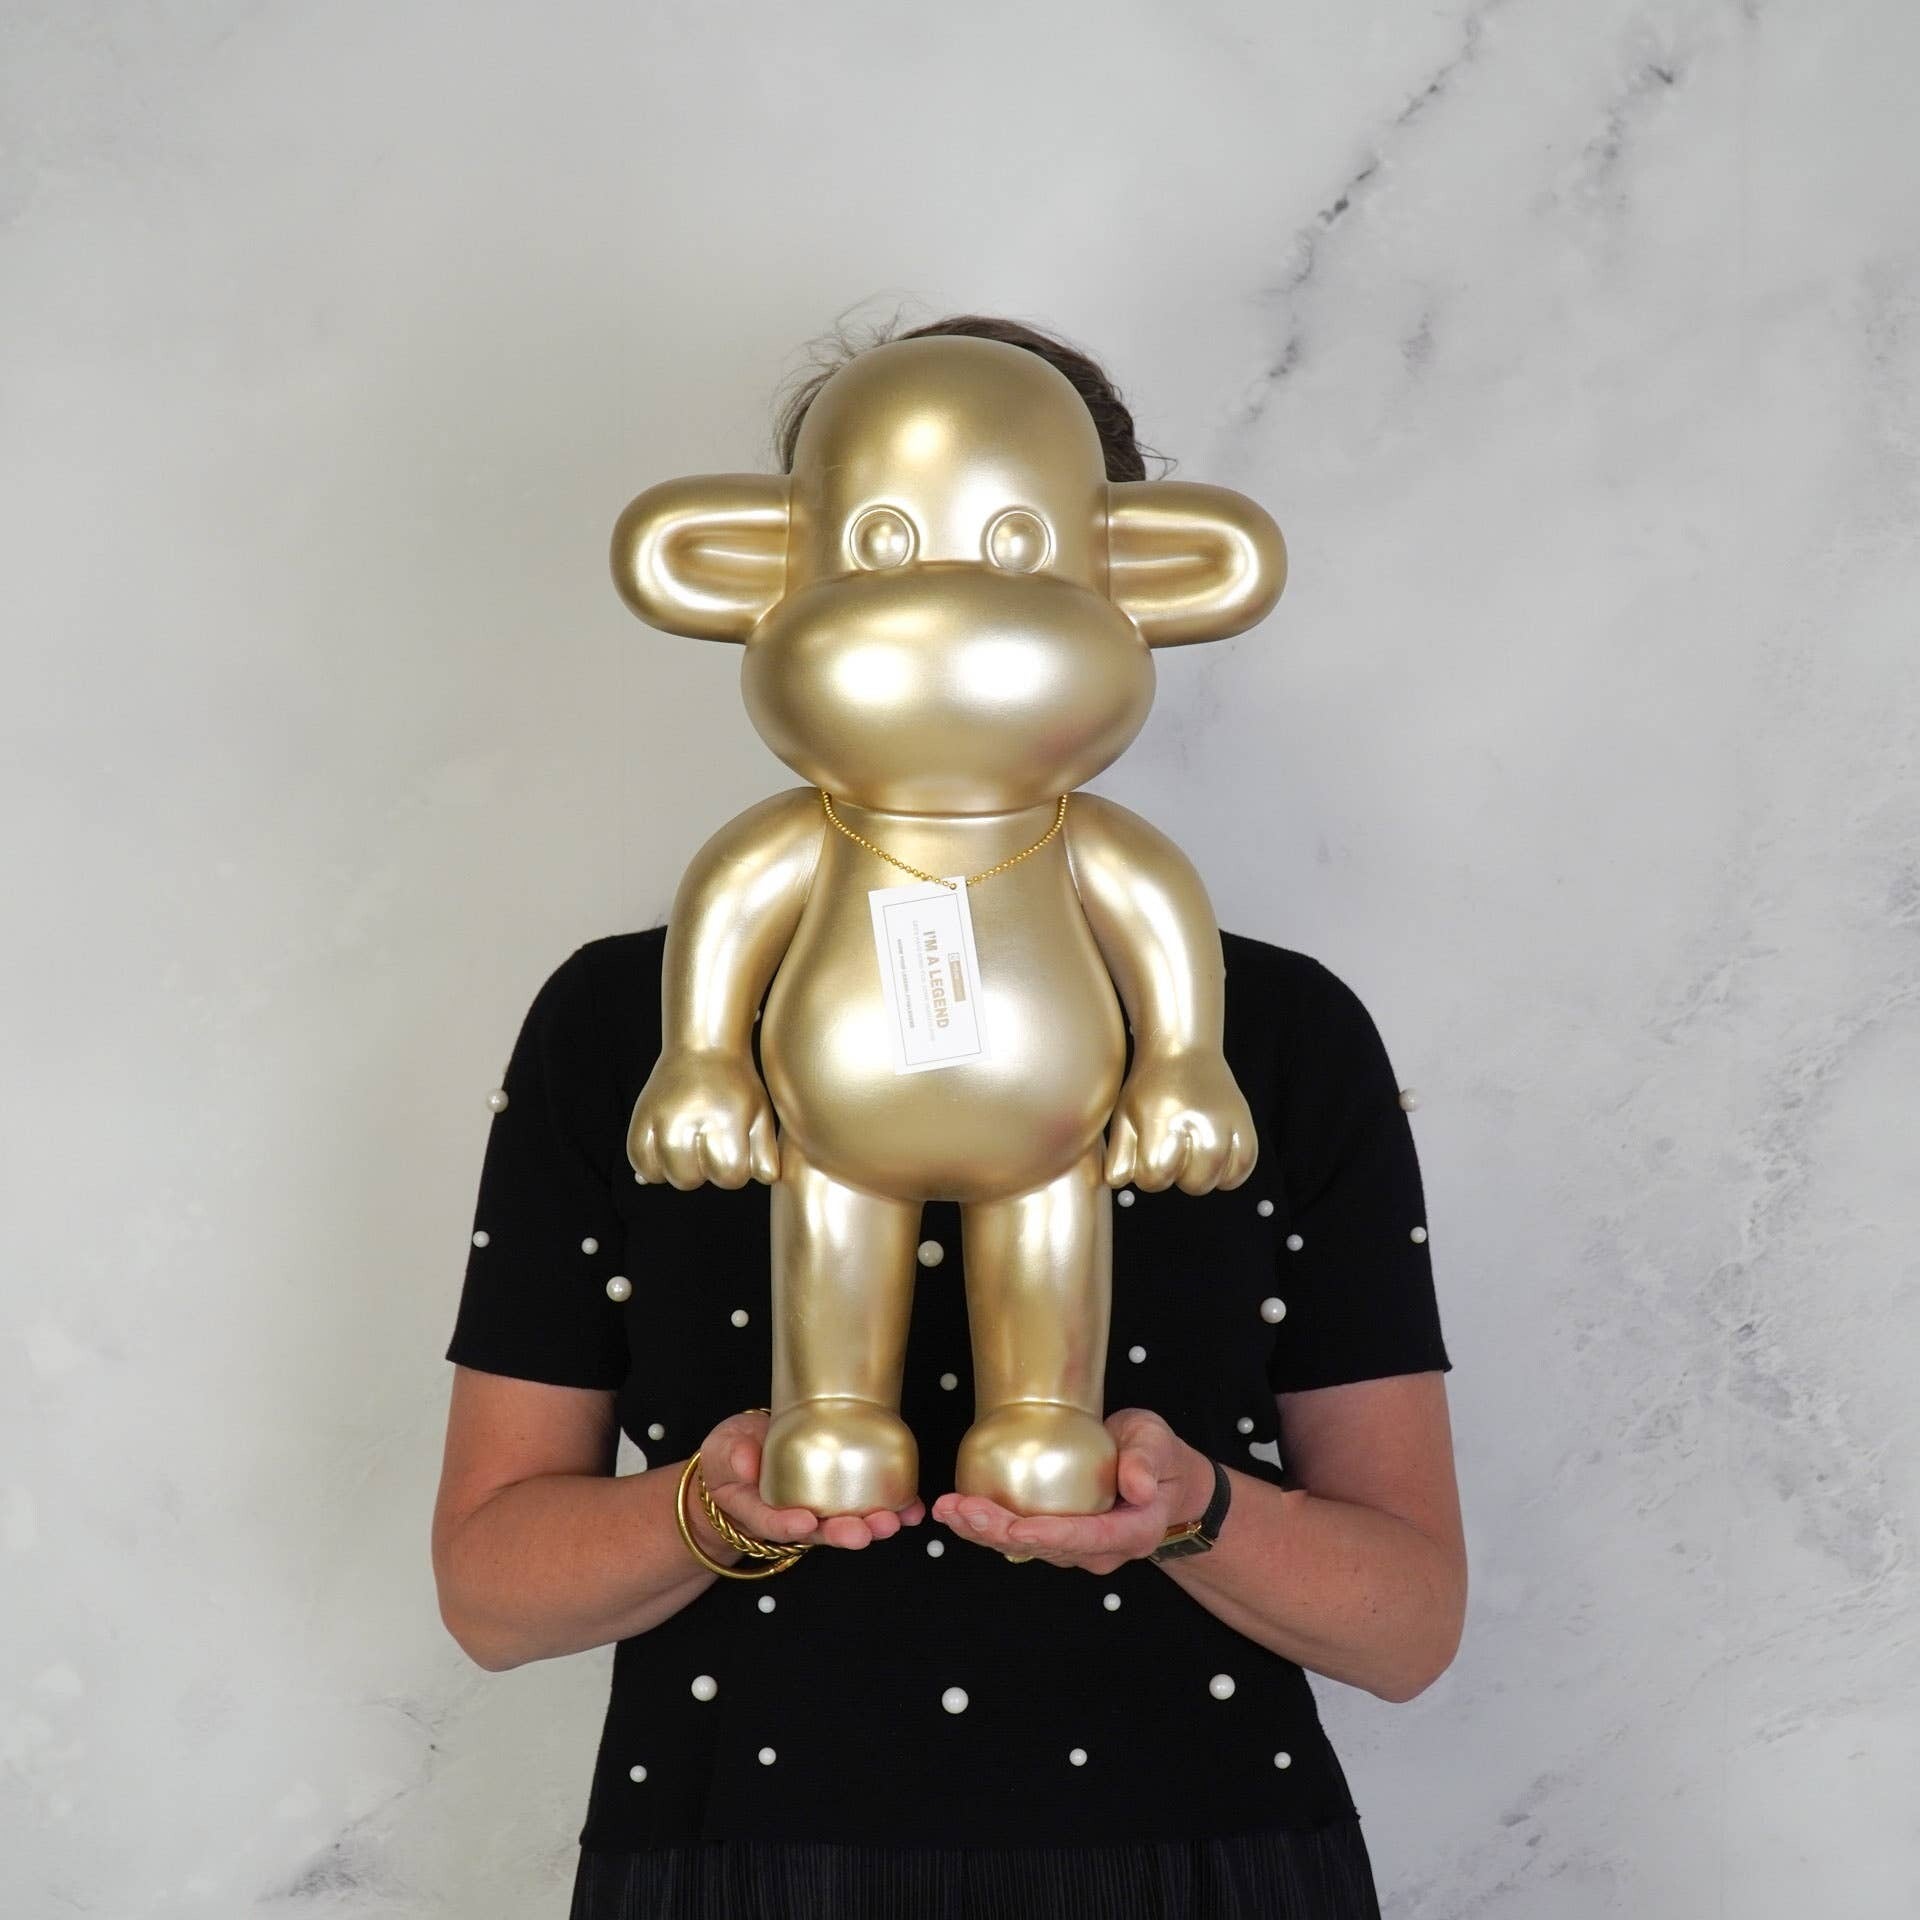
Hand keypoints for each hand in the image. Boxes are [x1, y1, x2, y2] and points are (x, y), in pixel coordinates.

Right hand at [628, 1050, 778, 1189]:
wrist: (703, 1047)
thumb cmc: (736, 1086)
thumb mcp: (761, 1114)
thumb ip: (767, 1153)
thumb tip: (766, 1179)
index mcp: (725, 1117)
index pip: (728, 1176)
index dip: (735, 1173)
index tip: (736, 1153)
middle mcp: (687, 1117)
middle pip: (689, 1180)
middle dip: (704, 1173)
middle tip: (712, 1148)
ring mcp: (659, 1116)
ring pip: (659, 1174)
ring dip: (676, 1171)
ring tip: (691, 1149)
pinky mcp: (639, 1115)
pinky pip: (637, 1159)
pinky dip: (650, 1165)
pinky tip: (668, 1152)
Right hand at [698, 1409, 926, 1552]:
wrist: (751, 1455)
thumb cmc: (733, 1455)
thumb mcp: (723, 1450)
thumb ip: (733, 1455)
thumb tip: (746, 1462)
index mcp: (758, 1509)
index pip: (771, 1523)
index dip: (787, 1524)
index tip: (803, 1521)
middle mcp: (793, 1516)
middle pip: (817, 1531)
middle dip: (841, 1533)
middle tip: (862, 1532)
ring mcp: (819, 1509)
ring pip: (845, 1523)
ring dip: (871, 1524)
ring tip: (893, 1521)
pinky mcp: (841, 1497)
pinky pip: (866, 1504)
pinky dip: (892, 1508)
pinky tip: (913, 1509)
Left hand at [930, 1409, 1212, 1573]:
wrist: (1164, 1483)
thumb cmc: (1160, 1458)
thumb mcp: (1159, 1444)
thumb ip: (1148, 1460)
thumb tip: (1139, 1486)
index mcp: (1132, 1532)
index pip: (1086, 1537)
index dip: (1047, 1534)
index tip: (1012, 1527)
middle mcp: (1102, 1550)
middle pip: (1045, 1547)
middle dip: (998, 1533)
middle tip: (959, 1510)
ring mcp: (1078, 1550)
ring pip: (1027, 1549)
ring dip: (984, 1532)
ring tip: (948, 1510)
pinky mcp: (1059, 1540)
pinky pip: (1021, 1539)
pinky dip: (988, 1527)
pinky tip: (959, 1510)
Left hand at [1104, 1050, 1256, 1193]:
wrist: (1183, 1050)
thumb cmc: (1149, 1086)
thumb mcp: (1124, 1115)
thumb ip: (1119, 1155)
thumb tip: (1118, 1183)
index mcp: (1162, 1118)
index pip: (1156, 1176)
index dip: (1148, 1176)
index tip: (1147, 1157)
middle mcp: (1198, 1120)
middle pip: (1194, 1183)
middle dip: (1178, 1178)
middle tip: (1171, 1154)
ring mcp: (1226, 1121)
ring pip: (1220, 1179)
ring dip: (1204, 1177)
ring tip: (1191, 1157)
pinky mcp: (1244, 1121)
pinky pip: (1245, 1165)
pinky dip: (1231, 1172)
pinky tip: (1214, 1162)